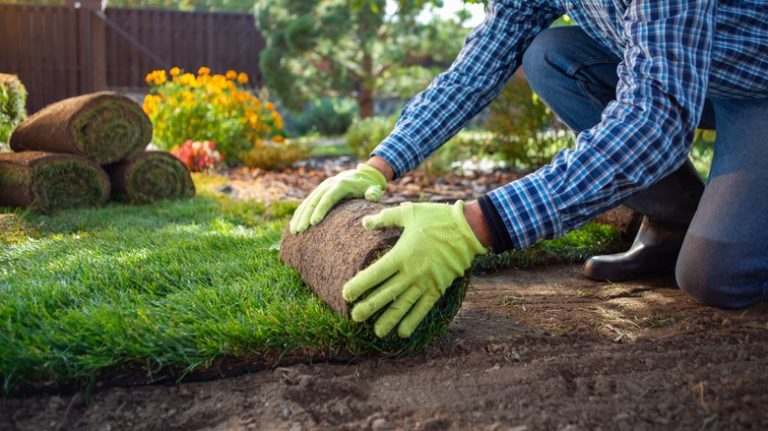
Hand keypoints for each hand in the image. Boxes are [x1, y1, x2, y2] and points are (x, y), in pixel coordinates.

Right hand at [290, 163, 386, 233]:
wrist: (360, 175)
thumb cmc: (368, 186)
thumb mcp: (373, 188)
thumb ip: (374, 193)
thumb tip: (372, 196)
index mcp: (340, 185)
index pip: (328, 198)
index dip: (320, 210)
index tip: (314, 222)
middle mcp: (328, 185)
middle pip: (314, 201)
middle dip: (306, 216)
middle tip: (300, 230)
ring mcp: (322, 188)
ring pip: (307, 202)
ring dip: (300, 216)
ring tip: (294, 231)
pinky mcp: (319, 192)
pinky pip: (306, 203)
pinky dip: (299, 213)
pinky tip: (294, 224)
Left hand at [342, 201, 487, 337]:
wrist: (468, 229)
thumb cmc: (437, 218)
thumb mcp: (409, 212)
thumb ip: (385, 218)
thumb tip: (364, 223)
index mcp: (402, 254)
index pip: (376, 274)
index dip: (360, 285)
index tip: (346, 295)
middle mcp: (412, 272)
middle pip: (386, 293)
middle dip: (369, 307)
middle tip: (355, 318)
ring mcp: (426, 282)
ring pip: (404, 305)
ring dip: (389, 319)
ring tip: (377, 332)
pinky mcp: (438, 287)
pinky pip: (424, 307)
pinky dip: (413, 320)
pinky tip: (403, 332)